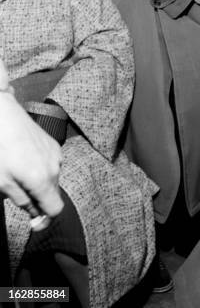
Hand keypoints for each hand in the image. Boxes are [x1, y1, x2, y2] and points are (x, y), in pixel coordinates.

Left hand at [0, 89, 63, 222]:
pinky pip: (51, 166)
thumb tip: (36, 216)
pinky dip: (40, 169)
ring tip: (17, 172)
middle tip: (14, 192)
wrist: (4, 116)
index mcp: (42, 180)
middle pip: (52, 196)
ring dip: (37, 183)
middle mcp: (55, 168)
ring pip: (51, 181)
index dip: (44, 218)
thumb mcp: (2, 183)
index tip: (33, 221)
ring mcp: (56, 155)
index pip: (55, 210)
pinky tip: (23, 160)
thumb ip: (22, 201)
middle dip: (37, 199)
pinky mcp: (54, 146)